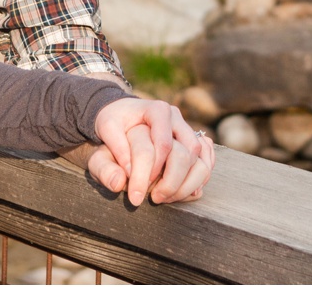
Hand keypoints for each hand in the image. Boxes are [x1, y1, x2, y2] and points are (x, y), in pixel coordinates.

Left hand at [89, 98, 214, 206]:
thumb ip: (109, 153)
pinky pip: (207, 160)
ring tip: (169, 198)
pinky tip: (186, 193)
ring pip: (201, 157)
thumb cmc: (114, 122)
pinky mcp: (193, 140)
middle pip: (188, 151)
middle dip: (173, 180)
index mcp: (157, 111)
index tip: (137, 191)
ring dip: (189, 183)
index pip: (164, 144)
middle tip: (155, 199)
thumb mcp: (104, 131)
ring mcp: (187, 128)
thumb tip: (120, 182)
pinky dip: (200, 178)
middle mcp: (177, 118)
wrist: (124, 113)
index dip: (152, 171)